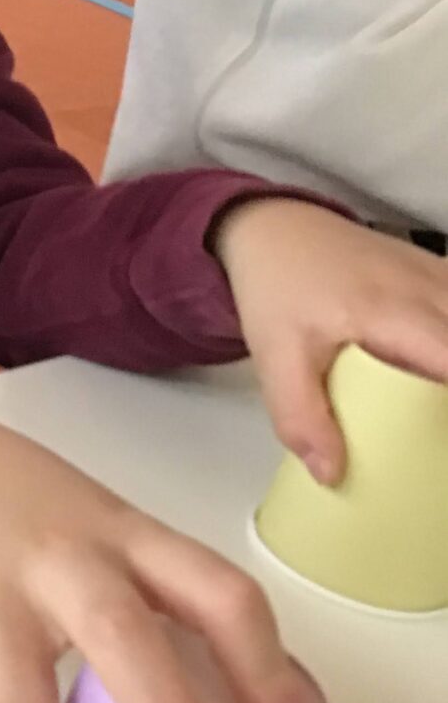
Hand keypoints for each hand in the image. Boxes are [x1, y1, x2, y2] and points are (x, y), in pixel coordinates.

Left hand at [213, 199, 447, 485]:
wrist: (272, 229)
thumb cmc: (276, 288)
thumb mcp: (275, 357)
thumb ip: (301, 416)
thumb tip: (332, 474)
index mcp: (393, 311)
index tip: (440, 423)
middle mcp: (428, 288)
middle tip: (434, 420)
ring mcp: (439, 275)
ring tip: (432, 403)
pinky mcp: (439, 273)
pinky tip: (434, 364)